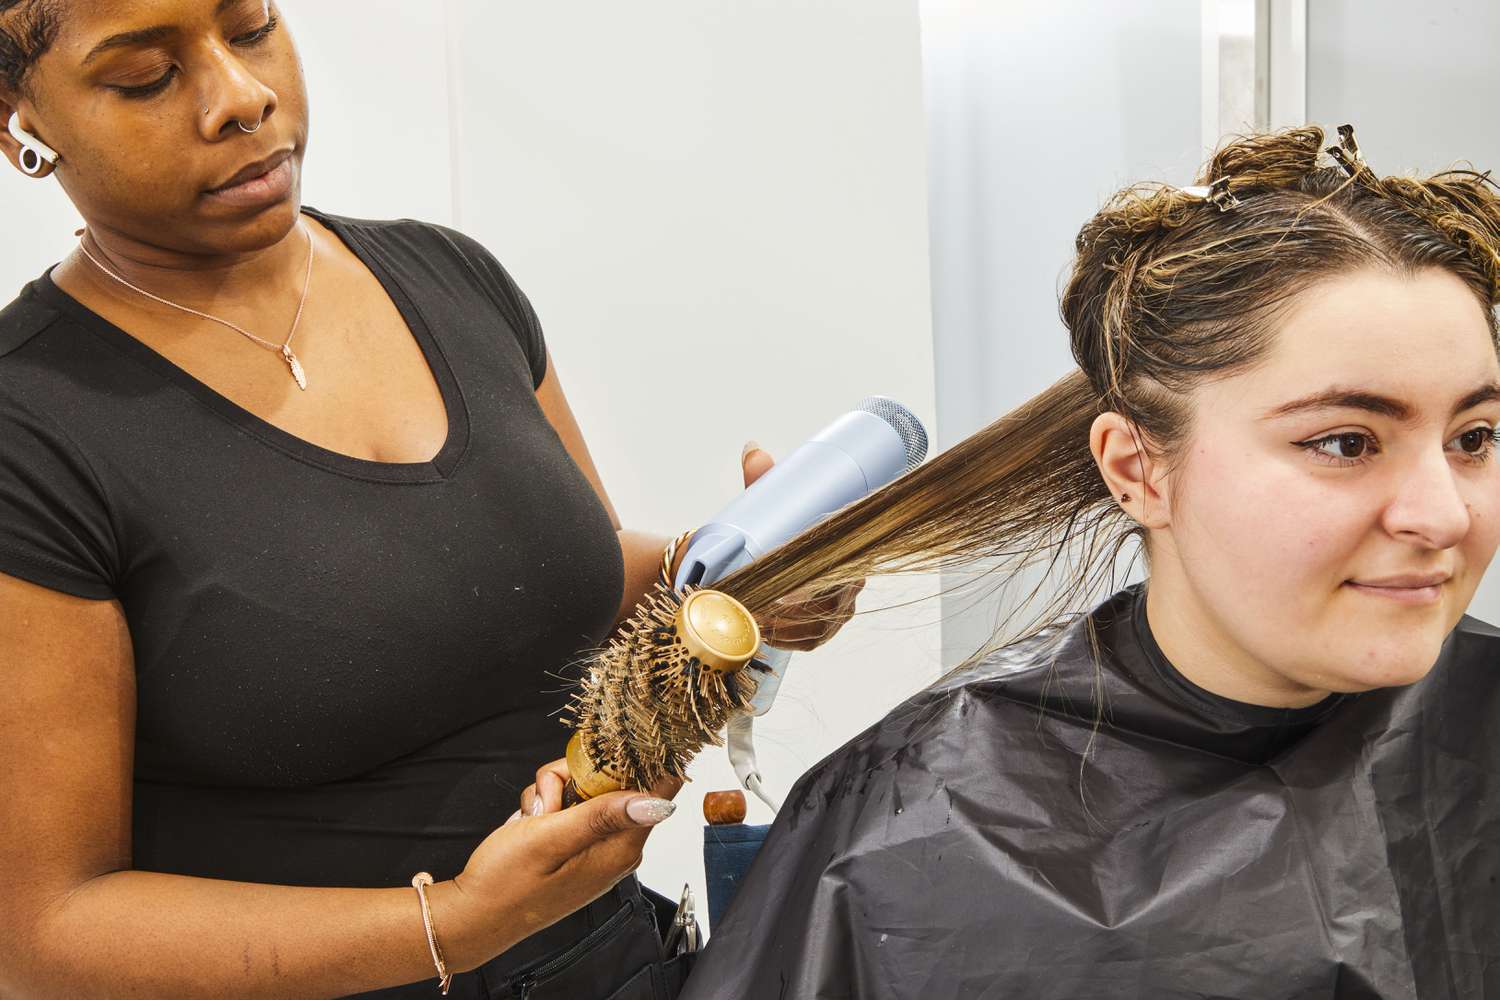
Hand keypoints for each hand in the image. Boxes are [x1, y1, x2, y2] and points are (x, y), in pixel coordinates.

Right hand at [433, 778, 676, 970]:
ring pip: (590, 787)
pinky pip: (574, 804)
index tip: (607, 750)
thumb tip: (660, 803)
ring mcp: (599, 846)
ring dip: (557, 789)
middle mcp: (617, 848)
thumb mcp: (551, 840)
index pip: (659, 790)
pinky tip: (533, 822)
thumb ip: (604, 816)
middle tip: (549, 798)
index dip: (640, 760)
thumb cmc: (506, 883)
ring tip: (535, 816)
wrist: (475, 915)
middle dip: (580, 775)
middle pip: (619, 780)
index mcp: (620, 848)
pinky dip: (550, 803)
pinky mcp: (580, 844)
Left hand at [741, 440, 864, 650]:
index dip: (813, 583)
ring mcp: (840, 611)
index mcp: (846, 549)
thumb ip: (764, 480)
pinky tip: (766, 636)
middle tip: (759, 605)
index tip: (786, 588)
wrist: (780, 558)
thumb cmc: (779, 530)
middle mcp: (850, 582)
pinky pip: (812, 642)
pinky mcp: (825, 631)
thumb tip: (754, 449)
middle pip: (829, 603)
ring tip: (754, 620)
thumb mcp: (772, 504)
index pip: (840, 569)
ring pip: (819, 626)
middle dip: (792, 611)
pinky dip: (789, 642)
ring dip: (786, 628)